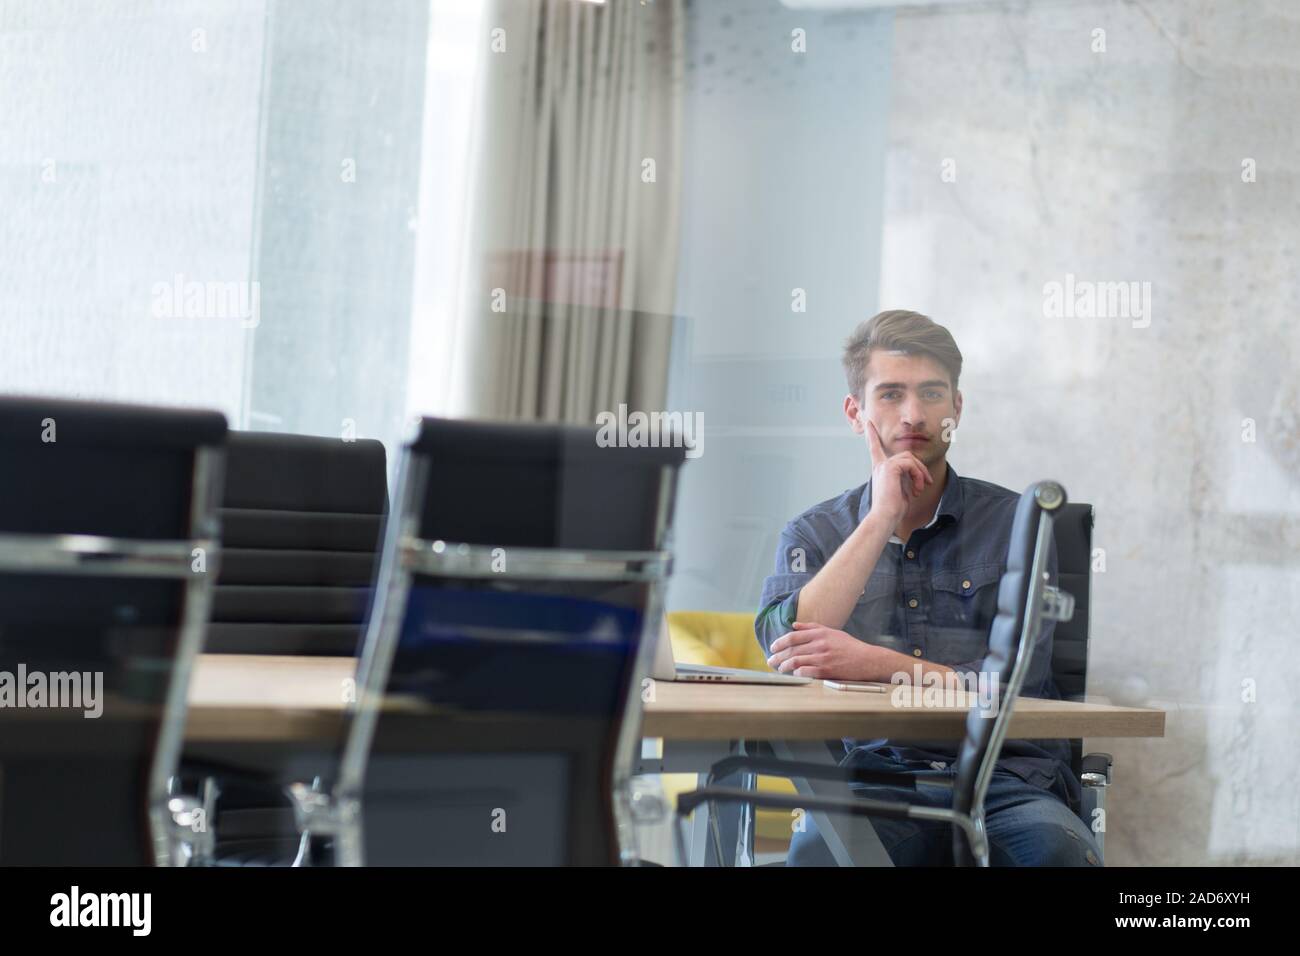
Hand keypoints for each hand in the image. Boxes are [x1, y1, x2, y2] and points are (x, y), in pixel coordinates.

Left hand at [766, 621, 905, 679]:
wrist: (867, 660)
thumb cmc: (849, 646)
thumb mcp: (832, 632)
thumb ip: (812, 627)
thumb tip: (794, 625)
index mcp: (820, 634)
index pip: (793, 636)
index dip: (780, 642)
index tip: (772, 647)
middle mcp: (820, 645)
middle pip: (792, 650)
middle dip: (778, 656)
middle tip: (771, 661)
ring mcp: (823, 658)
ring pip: (796, 662)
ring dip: (784, 666)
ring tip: (779, 669)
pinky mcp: (827, 671)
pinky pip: (806, 672)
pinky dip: (797, 673)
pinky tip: (793, 674)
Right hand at [865, 419, 932, 525]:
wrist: (885, 517)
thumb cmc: (893, 509)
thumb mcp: (901, 490)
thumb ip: (906, 477)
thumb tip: (918, 473)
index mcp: (880, 470)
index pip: (875, 448)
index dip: (872, 435)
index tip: (868, 423)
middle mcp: (880, 465)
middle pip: (905, 454)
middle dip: (919, 467)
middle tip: (926, 484)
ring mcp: (884, 466)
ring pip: (910, 458)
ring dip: (920, 473)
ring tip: (920, 489)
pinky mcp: (890, 468)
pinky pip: (910, 464)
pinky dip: (918, 475)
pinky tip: (917, 488)